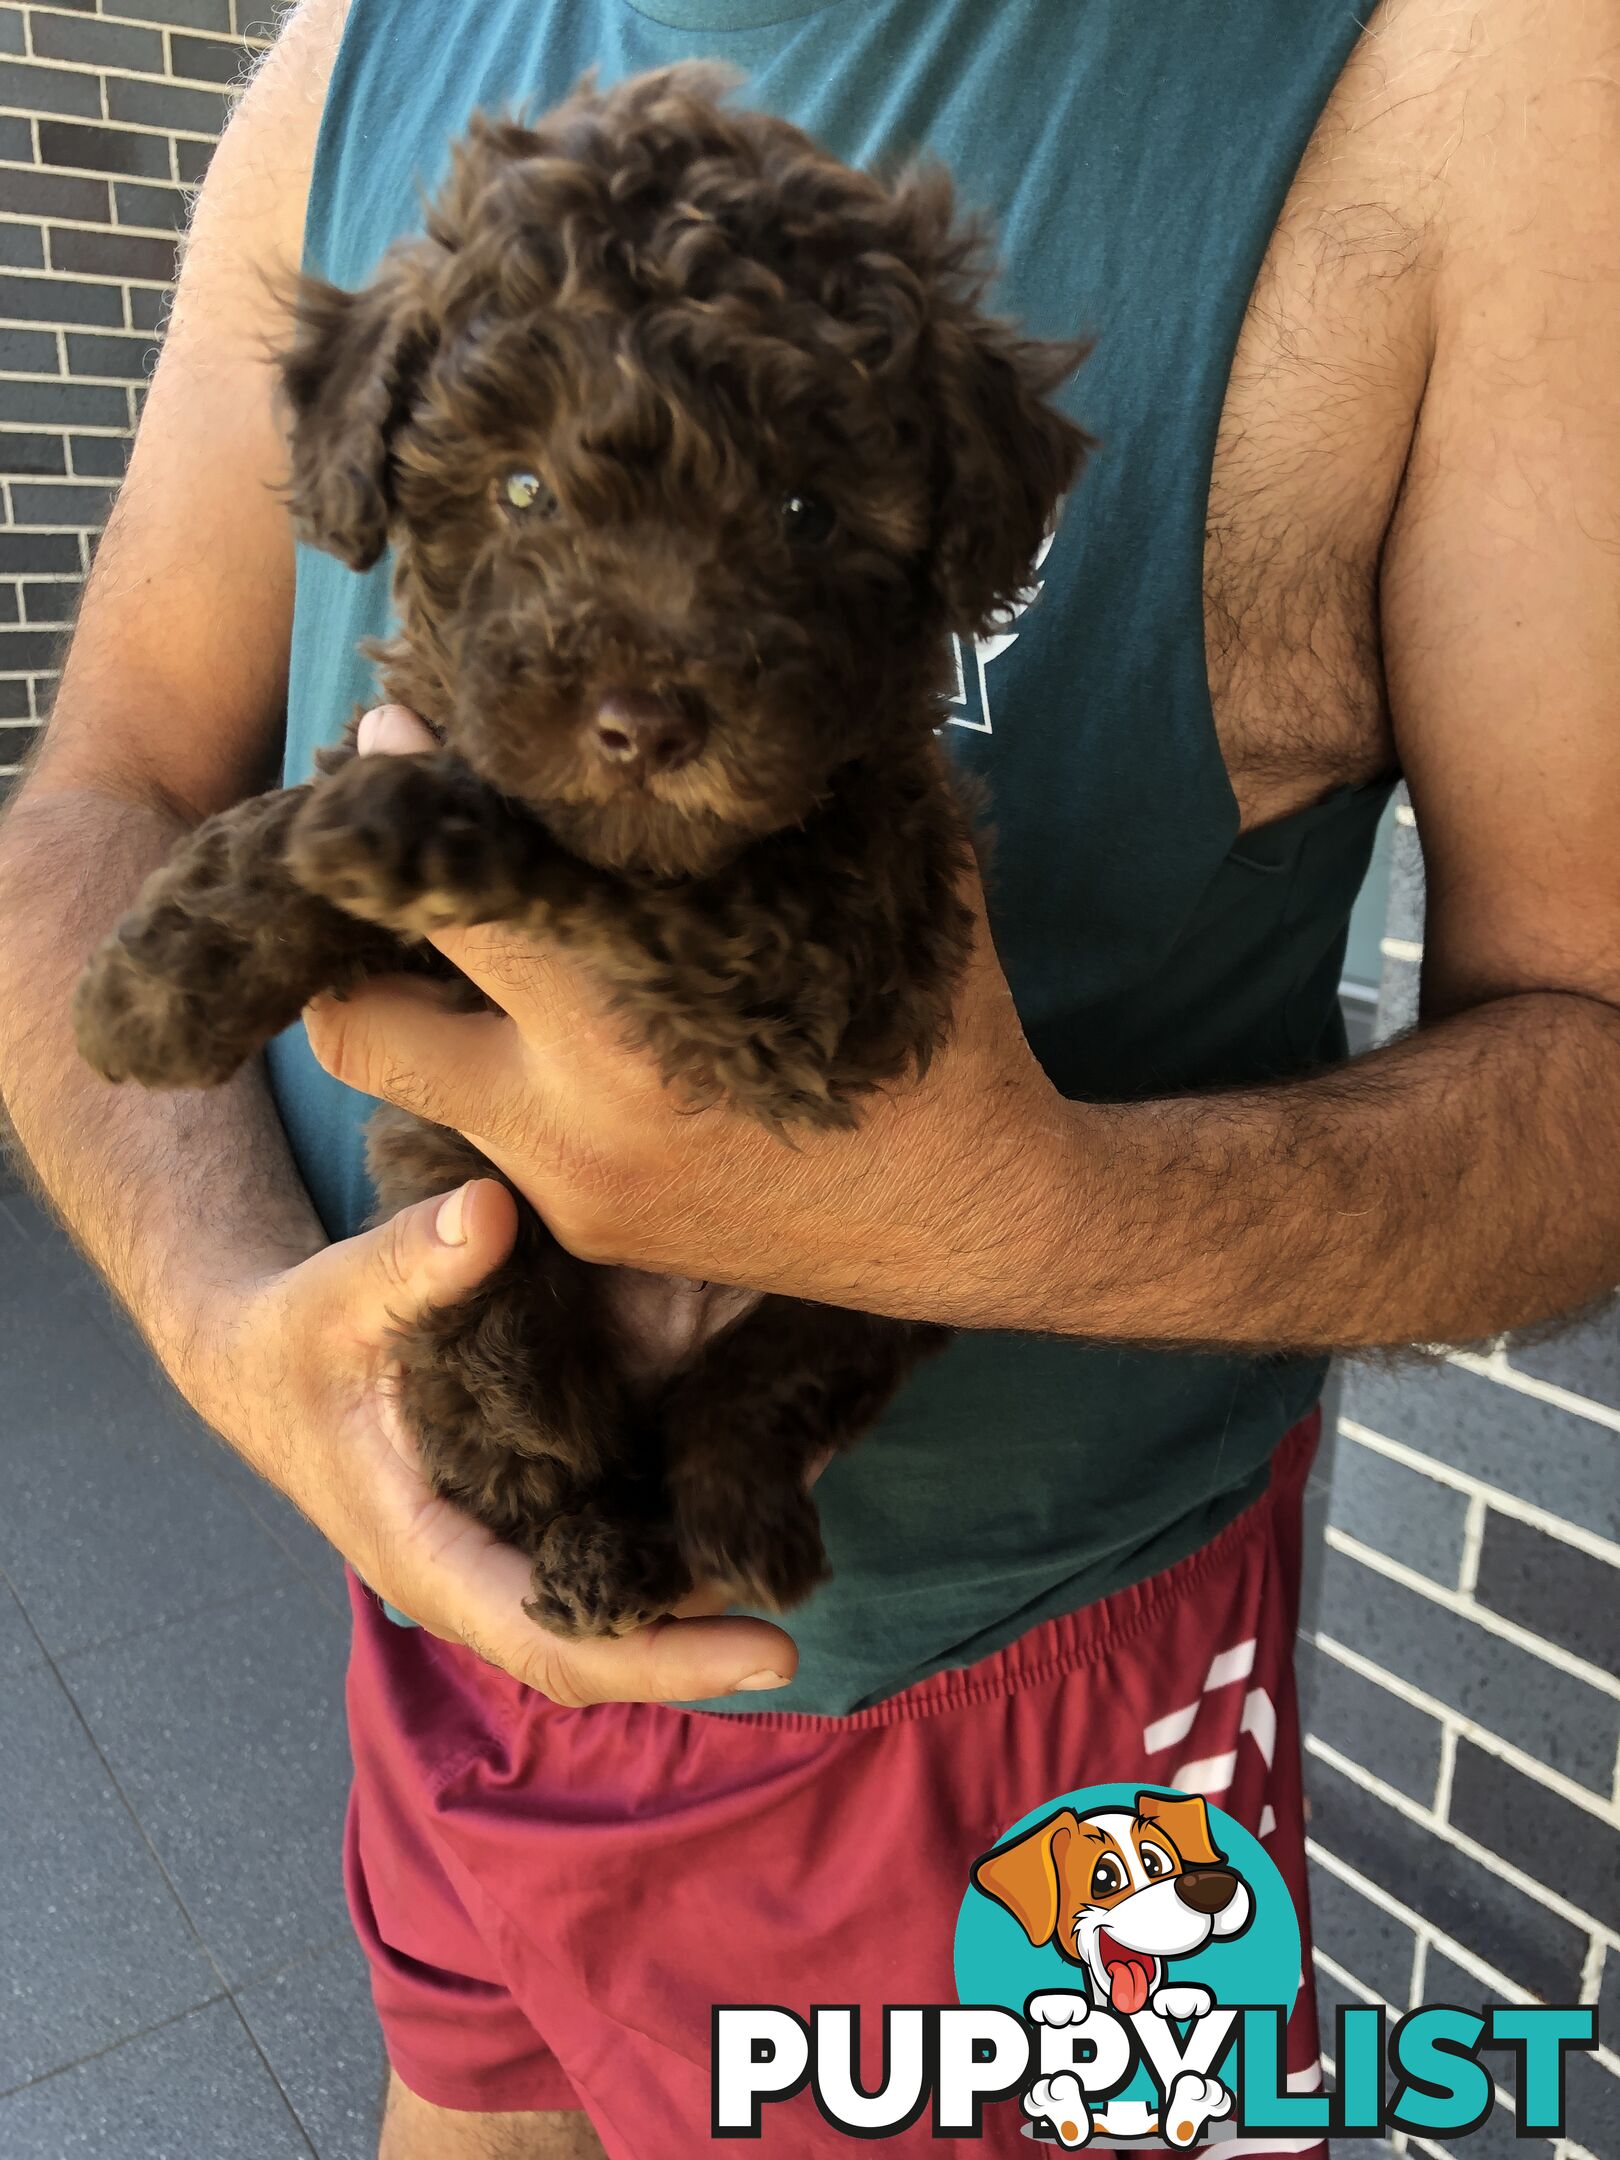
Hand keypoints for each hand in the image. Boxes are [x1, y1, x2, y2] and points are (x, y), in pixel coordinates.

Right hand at [189, 1177, 799, 1703]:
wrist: (261, 1356)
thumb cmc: (295, 1335)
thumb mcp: (337, 1294)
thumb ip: (410, 1260)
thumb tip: (490, 1212)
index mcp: (427, 1551)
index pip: (553, 1636)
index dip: (663, 1654)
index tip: (770, 1652)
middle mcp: (473, 1570)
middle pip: (599, 1644)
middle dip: (699, 1641)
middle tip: (802, 1613)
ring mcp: (502, 1545)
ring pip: (610, 1601)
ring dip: (693, 1594)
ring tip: (798, 1549)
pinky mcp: (523, 1508)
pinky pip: (605, 1543)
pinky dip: (668, 1537)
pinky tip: (742, 1495)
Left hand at [303, 706, 1082, 1329]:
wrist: (982, 1218)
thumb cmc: (946, 1035)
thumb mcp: (890, 885)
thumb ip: (812, 789)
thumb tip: (755, 674)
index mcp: (631, 1023)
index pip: (448, 898)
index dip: (399, 805)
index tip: (390, 739)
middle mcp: (570, 1122)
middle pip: (358, 1025)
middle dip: (351, 944)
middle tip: (383, 877)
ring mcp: (569, 1192)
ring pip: (411, 1091)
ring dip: (416, 1014)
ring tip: (458, 949)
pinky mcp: (591, 1232)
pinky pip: (490, 1137)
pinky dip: (498, 1074)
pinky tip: (553, 1027)